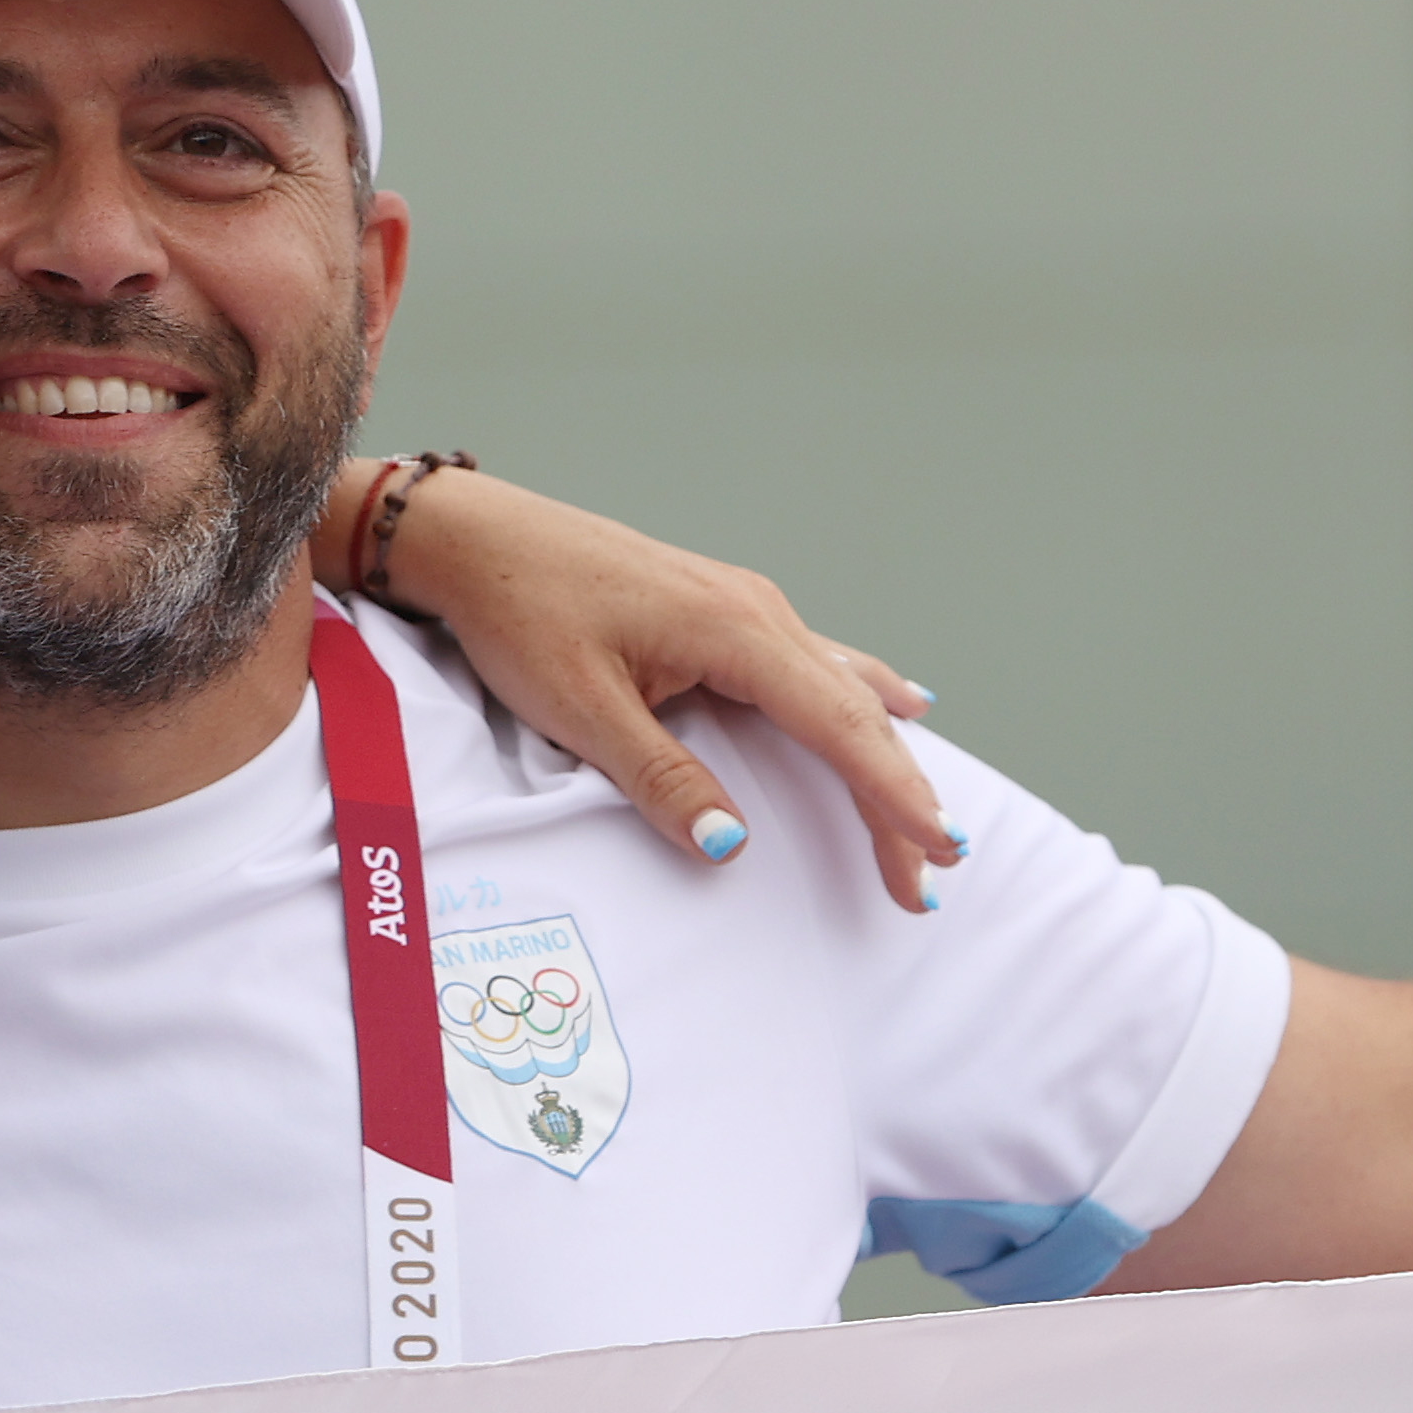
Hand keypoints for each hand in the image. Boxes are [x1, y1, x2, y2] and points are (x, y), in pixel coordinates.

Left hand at [375, 470, 961, 911]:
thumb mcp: (580, 709)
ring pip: (841, 687)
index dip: (893, 795)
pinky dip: (859, 699)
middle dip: (897, 796)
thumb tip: (731, 846)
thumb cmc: (520, 611)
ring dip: (882, 755)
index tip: (935, 852)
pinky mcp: (722, 607)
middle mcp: (757, 610)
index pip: (840, 726)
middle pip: (854, 714)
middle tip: (932, 875)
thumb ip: (660, 778)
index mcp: (734, 630)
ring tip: (922, 815)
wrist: (477, 536)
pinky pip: (815, 661)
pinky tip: (895, 701)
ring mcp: (744, 603)